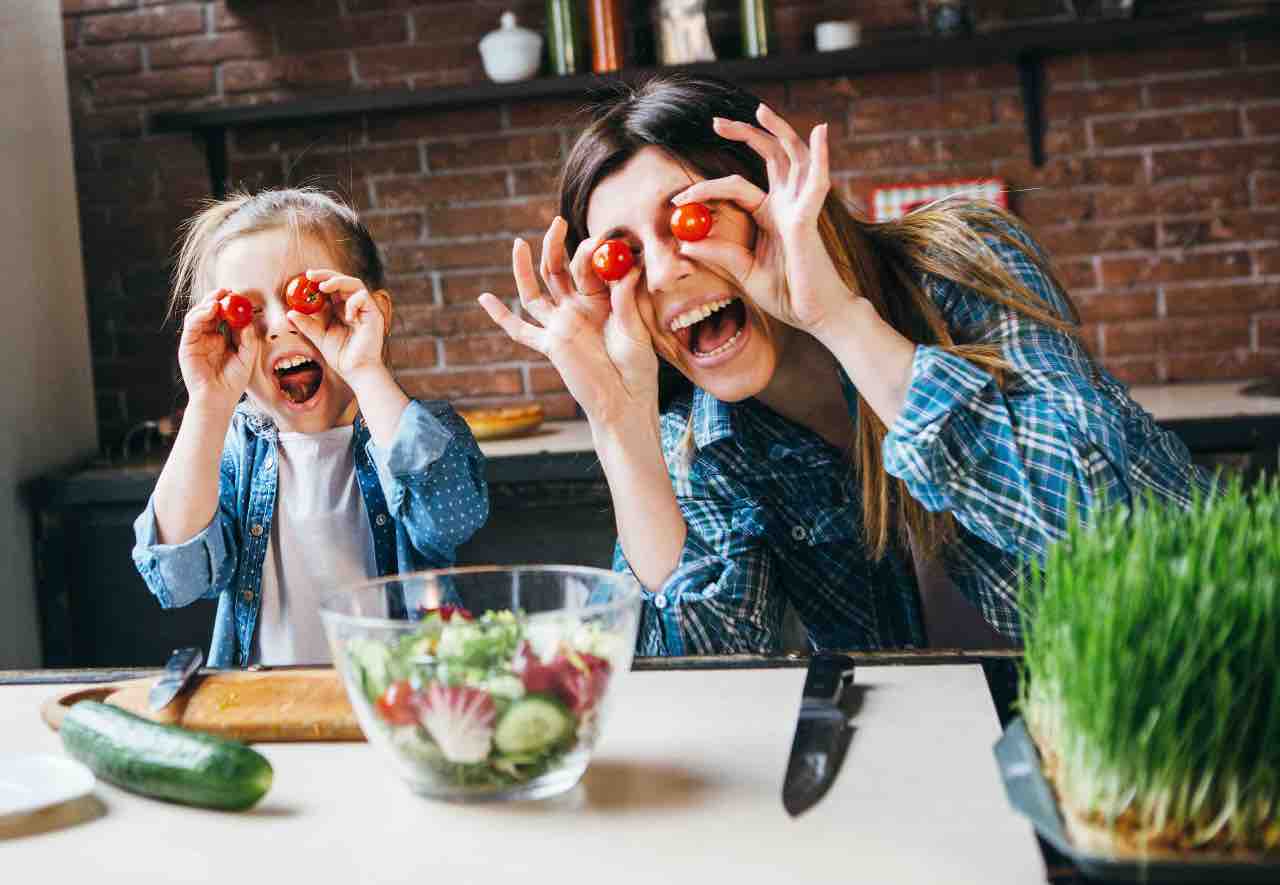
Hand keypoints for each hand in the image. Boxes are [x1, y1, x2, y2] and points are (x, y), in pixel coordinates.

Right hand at [177, 289, 260, 411]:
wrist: (219, 399)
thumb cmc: (233, 382)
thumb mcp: (247, 357)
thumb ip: (247, 338)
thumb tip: (247, 320)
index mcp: (222, 339)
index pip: (224, 316)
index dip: (230, 305)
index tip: (239, 295)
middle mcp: (208, 337)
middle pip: (209, 312)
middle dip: (217, 299)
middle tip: (228, 291)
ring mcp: (196, 341)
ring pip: (198, 315)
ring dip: (207, 304)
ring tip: (219, 298)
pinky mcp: (187, 345)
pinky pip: (191, 325)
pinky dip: (200, 315)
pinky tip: (211, 310)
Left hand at [287, 270, 389, 381]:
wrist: (356, 371)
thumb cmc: (340, 356)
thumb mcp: (318, 337)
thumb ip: (306, 325)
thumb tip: (290, 313)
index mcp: (340, 309)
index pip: (330, 287)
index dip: (319, 279)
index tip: (304, 278)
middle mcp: (353, 306)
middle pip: (342, 280)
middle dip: (326, 275)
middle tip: (310, 275)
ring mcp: (364, 309)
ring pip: (354, 284)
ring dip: (338, 281)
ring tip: (323, 287)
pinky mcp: (373, 314)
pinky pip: (364, 297)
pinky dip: (352, 302)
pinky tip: (346, 316)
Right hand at [479, 216, 659, 428]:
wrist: (626, 399)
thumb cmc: (638, 366)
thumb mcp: (635, 328)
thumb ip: (626, 300)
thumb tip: (627, 266)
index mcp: (601, 300)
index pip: (588, 267)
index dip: (590, 252)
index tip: (601, 239)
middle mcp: (577, 309)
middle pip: (557, 271)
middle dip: (554, 246)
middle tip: (557, 221)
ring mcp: (561, 325)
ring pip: (535, 292)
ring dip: (524, 268)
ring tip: (518, 243)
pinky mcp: (550, 345)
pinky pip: (520, 330)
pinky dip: (501, 316)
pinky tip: (483, 299)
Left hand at [671, 104, 856, 339]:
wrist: (816, 315)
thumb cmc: (787, 295)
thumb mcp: (743, 273)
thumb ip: (718, 254)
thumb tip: (685, 241)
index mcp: (770, 216)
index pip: (736, 187)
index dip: (706, 188)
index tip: (677, 199)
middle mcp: (786, 204)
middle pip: (768, 156)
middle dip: (744, 134)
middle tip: (716, 121)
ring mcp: (800, 207)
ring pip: (792, 157)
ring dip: (778, 130)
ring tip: (761, 108)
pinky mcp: (809, 218)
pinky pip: (817, 181)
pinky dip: (820, 155)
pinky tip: (820, 131)